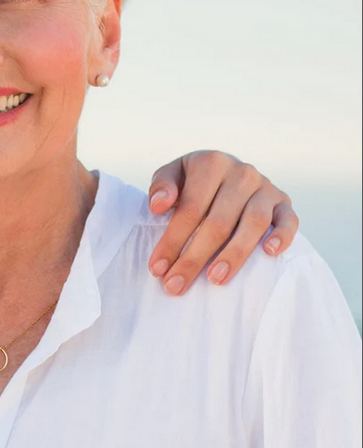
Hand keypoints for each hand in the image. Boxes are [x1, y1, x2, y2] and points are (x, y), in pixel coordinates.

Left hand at [146, 151, 297, 294]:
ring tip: (215, 279)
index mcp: (211, 163)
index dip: (172, 240)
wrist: (226, 170)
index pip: (190, 209)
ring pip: (253, 224)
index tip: (157, 268)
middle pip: (218, 222)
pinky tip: (270, 254)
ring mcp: (266, 187)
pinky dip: (282, 236)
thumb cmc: (193, 180)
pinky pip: (289, 220)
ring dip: (235, 255)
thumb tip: (158, 206)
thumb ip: (162, 186)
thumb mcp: (172, 174)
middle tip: (177, 285)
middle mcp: (241, 173)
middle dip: (194, 258)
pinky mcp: (284, 202)